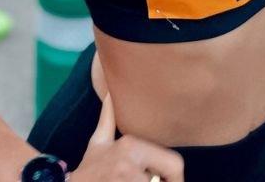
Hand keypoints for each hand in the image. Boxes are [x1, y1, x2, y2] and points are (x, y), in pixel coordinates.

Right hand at [69, 91, 183, 181]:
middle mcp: (128, 162)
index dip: (175, 177)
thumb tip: (109, 92)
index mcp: (131, 145)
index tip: (164, 180)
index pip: (175, 163)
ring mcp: (124, 179)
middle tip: (150, 181)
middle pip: (169, 179)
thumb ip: (108, 118)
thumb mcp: (98, 142)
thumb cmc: (89, 168)